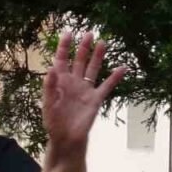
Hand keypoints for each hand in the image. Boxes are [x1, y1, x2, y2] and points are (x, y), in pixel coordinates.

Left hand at [42, 31, 126, 153]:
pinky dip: (115, 77)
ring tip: (103, 42)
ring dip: (97, 56)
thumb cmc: (53, 122)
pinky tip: (123, 67)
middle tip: (89, 33)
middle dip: (83, 47)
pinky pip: (107, 86)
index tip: (68, 33)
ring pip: (93, 69)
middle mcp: (73, 82)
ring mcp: (85, 89)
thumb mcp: (47, 105)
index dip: (64, 47)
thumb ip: (49, 87)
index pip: (61, 60)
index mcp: (60, 81)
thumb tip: (50, 69)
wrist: (66, 139)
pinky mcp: (96, 99)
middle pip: (79, 60)